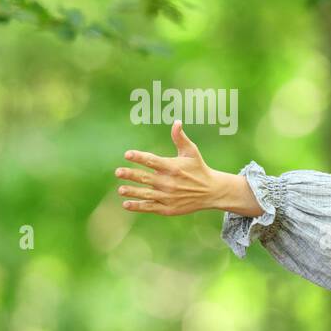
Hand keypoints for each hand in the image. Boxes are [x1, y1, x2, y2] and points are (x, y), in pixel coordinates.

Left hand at [116, 121, 257, 215]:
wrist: (212, 192)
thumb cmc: (199, 169)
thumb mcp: (192, 152)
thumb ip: (180, 138)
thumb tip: (176, 121)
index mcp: (173, 167)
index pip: (153, 161)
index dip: (139, 157)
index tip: (127, 154)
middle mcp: (170, 182)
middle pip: (146, 178)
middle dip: (131, 174)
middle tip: (118, 172)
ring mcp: (169, 196)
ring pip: (146, 193)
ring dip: (132, 191)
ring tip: (121, 189)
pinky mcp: (169, 208)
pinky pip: (150, 207)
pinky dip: (138, 206)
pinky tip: (126, 204)